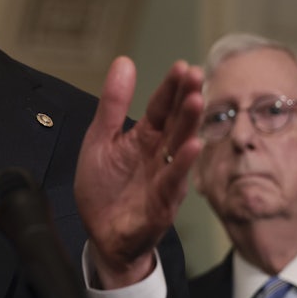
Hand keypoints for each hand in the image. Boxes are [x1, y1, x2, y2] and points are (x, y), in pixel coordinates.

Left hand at [74, 57, 203, 288]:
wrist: (101, 235)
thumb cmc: (104, 188)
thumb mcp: (100, 140)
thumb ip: (113, 104)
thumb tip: (124, 62)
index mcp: (144, 137)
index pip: (162, 106)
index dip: (171, 87)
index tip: (181, 65)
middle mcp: (160, 154)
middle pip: (177, 121)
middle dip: (186, 97)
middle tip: (195, 74)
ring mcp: (165, 177)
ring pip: (181, 147)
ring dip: (189, 124)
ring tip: (196, 100)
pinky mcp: (163, 202)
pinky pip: (174, 179)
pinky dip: (183, 163)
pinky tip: (192, 145)